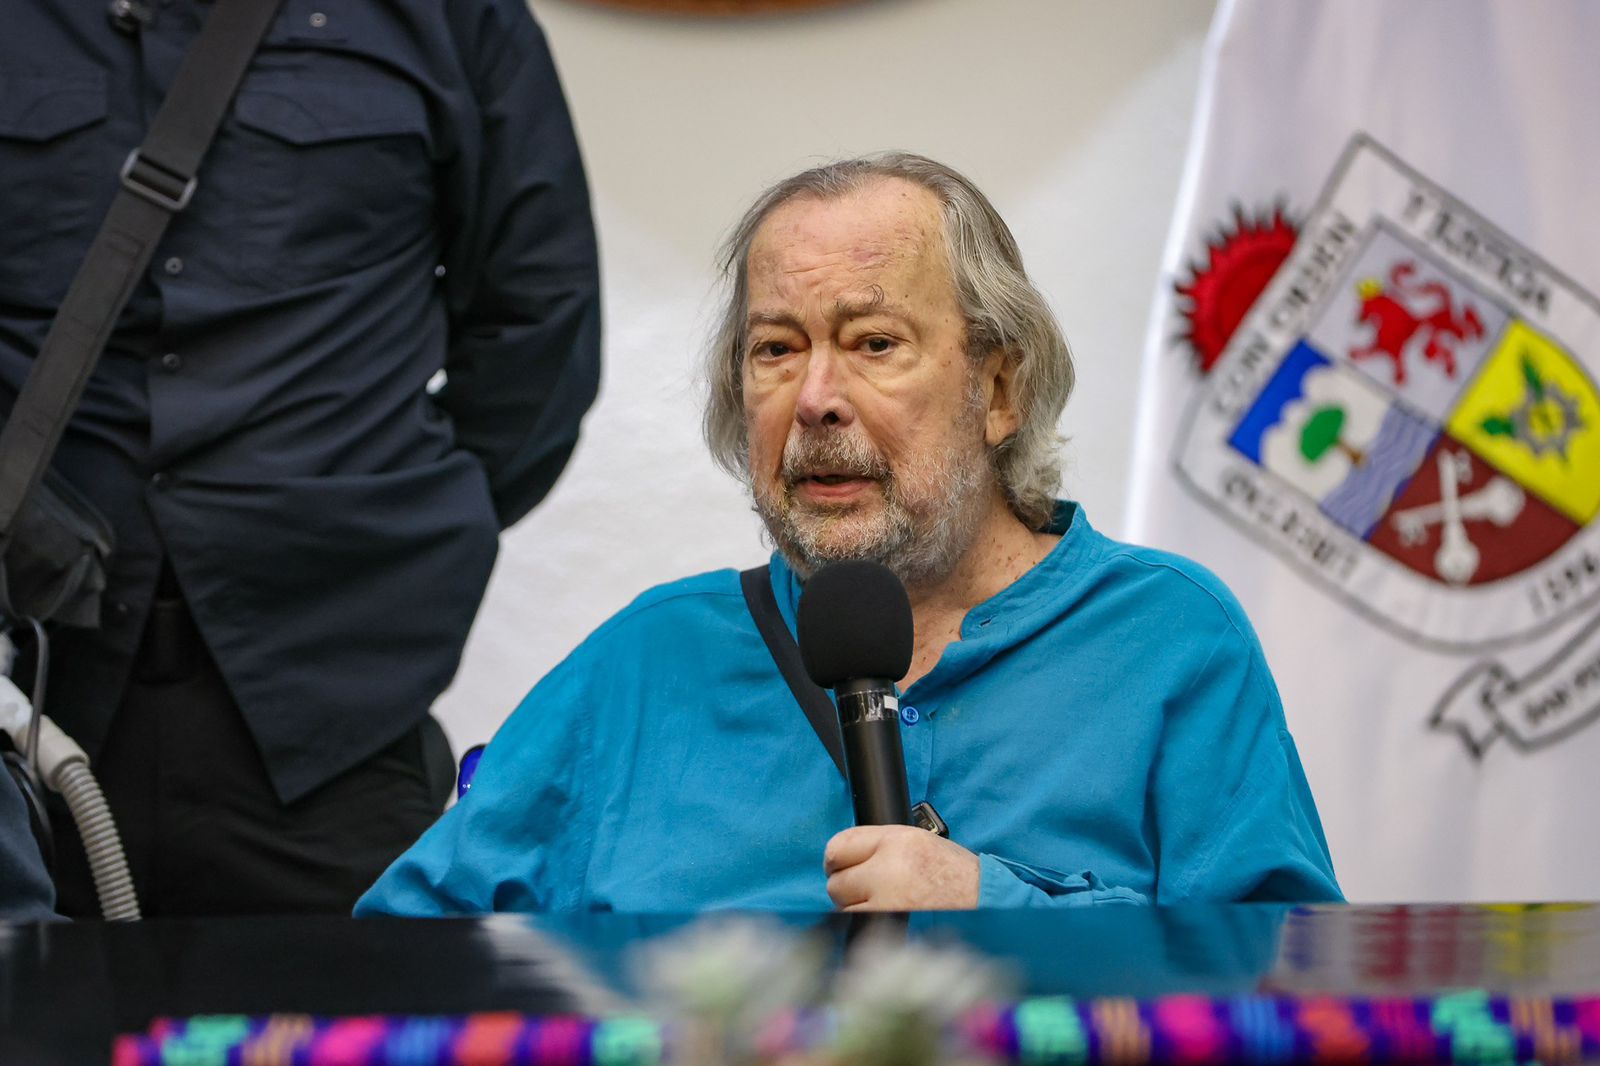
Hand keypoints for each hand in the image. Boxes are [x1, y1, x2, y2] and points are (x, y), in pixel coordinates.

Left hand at [823, 824, 980, 910]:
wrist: (981, 899)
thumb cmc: (952, 870)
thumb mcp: (917, 839)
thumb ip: (879, 844)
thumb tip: (844, 856)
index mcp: (895, 840)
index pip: (840, 845)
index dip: (835, 856)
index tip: (837, 862)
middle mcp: (887, 868)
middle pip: (836, 881)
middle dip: (843, 884)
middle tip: (858, 884)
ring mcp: (886, 900)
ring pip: (844, 906)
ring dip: (853, 904)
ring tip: (876, 900)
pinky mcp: (890, 925)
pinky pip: (860, 923)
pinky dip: (865, 920)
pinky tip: (882, 914)